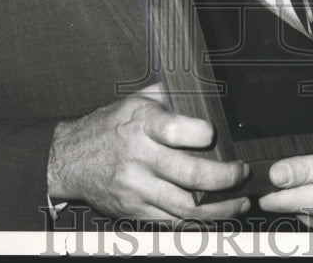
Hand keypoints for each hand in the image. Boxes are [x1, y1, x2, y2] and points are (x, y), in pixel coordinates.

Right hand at [46, 84, 249, 223]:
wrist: (70, 159)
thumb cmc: (109, 125)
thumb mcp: (136, 100)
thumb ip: (170, 94)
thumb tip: (206, 88)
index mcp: (141, 125)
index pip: (174, 131)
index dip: (201, 133)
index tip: (216, 133)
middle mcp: (140, 158)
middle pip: (190, 175)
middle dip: (225, 177)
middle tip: (242, 172)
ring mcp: (137, 189)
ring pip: (186, 207)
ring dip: (221, 208)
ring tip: (241, 202)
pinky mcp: (135, 211)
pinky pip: (173, 223)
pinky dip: (199, 223)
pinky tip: (217, 215)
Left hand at [258, 138, 312, 227]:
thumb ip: (304, 168)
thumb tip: (274, 175)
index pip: (279, 202)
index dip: (263, 192)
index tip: (250, 184)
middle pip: (287, 207)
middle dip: (274, 195)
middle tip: (261, 178)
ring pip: (298, 209)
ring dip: (289, 197)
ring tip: (283, 181)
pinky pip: (310, 210)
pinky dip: (303, 199)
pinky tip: (306, 186)